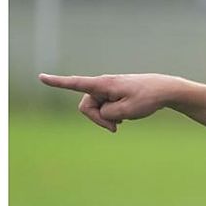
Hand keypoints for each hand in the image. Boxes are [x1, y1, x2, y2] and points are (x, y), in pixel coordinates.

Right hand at [38, 73, 176, 131]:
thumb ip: (107, 114)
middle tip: (115, 128)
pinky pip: (106, 108)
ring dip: (107, 118)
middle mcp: (103, 85)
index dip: (57, 83)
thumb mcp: (126, 112)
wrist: (165, 90)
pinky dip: (113, 114)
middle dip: (97, 119)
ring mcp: (108, 90)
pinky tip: (126, 115)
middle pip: (87, 106)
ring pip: (97, 109)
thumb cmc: (147, 98)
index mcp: (103, 85)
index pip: (76, 83)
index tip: (41, 77)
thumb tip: (101, 112)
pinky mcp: (114, 94)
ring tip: (124, 120)